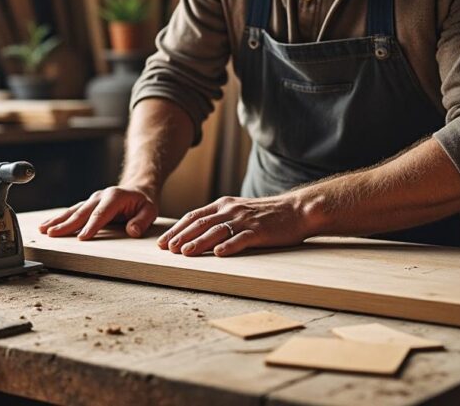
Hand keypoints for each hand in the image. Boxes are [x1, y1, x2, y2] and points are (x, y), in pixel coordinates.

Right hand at [38, 186, 158, 239]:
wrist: (138, 189)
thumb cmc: (143, 202)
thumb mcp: (150, 210)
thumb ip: (141, 221)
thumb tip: (132, 231)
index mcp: (114, 197)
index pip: (101, 214)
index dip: (91, 226)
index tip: (82, 237)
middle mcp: (100, 196)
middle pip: (81, 212)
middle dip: (67, 224)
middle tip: (53, 234)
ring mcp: (92, 200)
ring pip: (73, 211)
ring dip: (58, 220)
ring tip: (44, 229)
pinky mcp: (87, 204)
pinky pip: (72, 212)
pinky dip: (59, 219)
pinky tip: (47, 225)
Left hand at [156, 195, 312, 256]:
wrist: (296, 210)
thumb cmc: (266, 214)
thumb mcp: (238, 211)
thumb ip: (220, 219)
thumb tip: (197, 234)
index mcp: (224, 205)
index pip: (194, 217)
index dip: (177, 229)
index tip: (163, 242)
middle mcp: (231, 210)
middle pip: (201, 223)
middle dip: (181, 236)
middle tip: (167, 249)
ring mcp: (245, 220)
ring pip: (217, 231)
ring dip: (199, 242)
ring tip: (185, 253)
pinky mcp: (260, 231)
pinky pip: (242, 238)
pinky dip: (230, 246)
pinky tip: (219, 254)